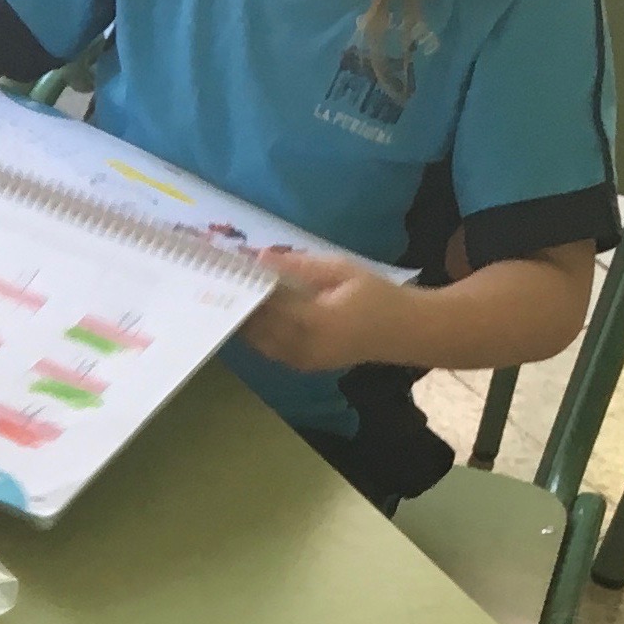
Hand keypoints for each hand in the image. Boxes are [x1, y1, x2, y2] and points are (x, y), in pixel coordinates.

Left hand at [241, 248, 399, 372]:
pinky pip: (269, 350)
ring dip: (244, 321)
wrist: (403, 331)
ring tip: (231, 297)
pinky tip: (250, 315)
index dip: (247, 287)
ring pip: (258, 342)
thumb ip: (301, 266)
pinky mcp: (303, 366)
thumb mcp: (342, 270)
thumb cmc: (376, 295)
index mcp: (315, 320)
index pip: (268, 304)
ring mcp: (301, 360)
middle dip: (240, 304)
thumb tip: (261, 257)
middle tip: (220, 283)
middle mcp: (303, 346)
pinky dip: (257, 334)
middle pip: (257, 327)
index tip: (229, 270)